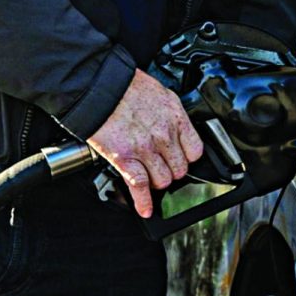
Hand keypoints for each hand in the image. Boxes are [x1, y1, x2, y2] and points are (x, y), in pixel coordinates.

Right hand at [87, 68, 204, 218]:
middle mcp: (164, 135)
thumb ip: (172, 115)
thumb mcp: (161, 94)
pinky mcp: (126, 159)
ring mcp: (145, 149)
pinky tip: (145, 209)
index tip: (180, 157)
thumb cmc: (126, 87)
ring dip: (156, 181)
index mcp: (175, 118)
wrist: (100, 87)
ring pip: (163, 180)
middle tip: (160, 166)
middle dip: (170, 170)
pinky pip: (140, 186)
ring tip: (147, 174)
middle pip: (179, 170)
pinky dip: (143, 202)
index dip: (187, 157)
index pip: (195, 151)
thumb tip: (176, 129)